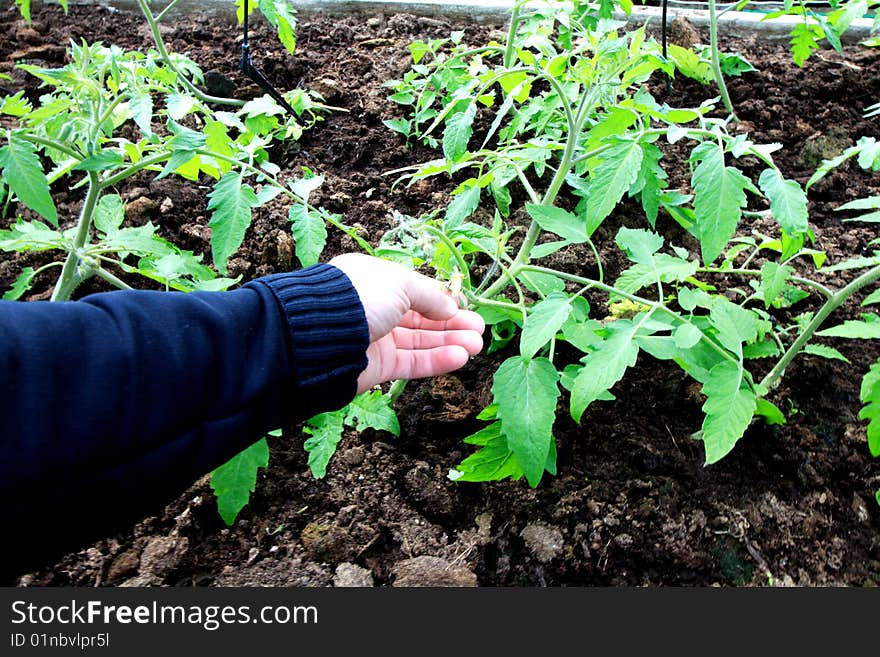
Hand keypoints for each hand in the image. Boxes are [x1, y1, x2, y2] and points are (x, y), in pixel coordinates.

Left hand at [329, 253, 484, 393]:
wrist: (322, 335)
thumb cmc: (360, 297)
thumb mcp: (400, 284)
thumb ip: (430, 295)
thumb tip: (451, 306)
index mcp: (376, 282)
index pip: (416, 292)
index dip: (442, 300)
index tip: (466, 307)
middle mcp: (376, 310)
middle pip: (422, 319)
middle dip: (452, 324)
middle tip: (479, 329)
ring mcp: (377, 339)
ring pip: (421, 342)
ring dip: (450, 343)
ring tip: (477, 345)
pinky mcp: (378, 367)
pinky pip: (412, 363)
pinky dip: (437, 360)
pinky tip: (460, 357)